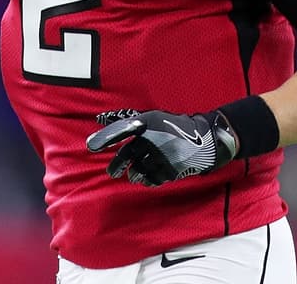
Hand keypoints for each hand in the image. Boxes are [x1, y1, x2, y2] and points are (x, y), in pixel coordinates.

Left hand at [86, 109, 237, 186]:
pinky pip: (152, 179)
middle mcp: (153, 139)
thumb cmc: (173, 126)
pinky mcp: (171, 170)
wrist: (205, 139)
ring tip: (133, 174)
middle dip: (117, 166)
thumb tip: (100, 118)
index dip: (105, 137)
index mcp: (148, 123)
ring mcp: (162, 156)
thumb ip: (126, 119)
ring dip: (133, 174)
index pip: (121, 129)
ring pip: (138, 170)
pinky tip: (146, 178)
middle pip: (127, 155)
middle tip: (112, 172)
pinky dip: (146, 180)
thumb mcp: (152, 117)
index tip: (91, 146)